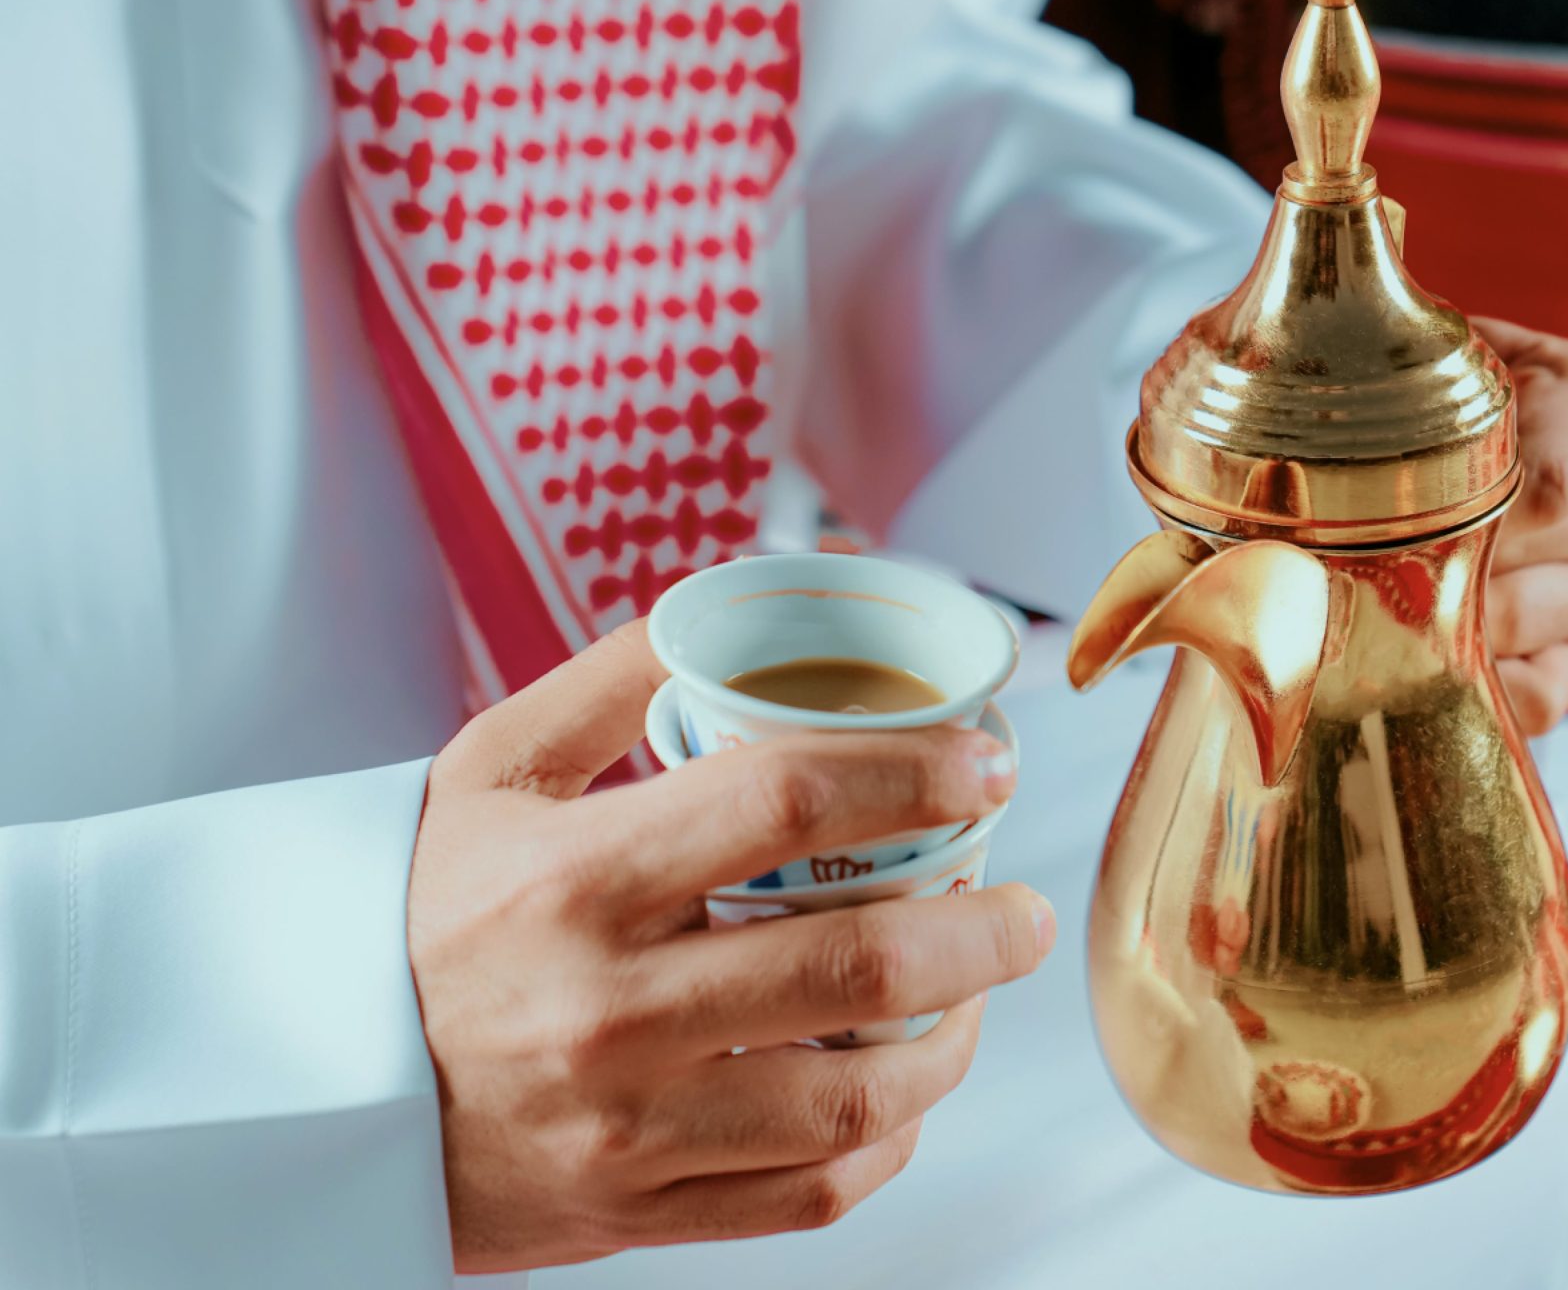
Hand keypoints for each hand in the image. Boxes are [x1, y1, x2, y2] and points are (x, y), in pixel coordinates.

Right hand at [409, 621, 1050, 1271]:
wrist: (306, 1090)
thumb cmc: (411, 911)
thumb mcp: (484, 770)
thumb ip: (615, 678)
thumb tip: (756, 595)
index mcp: (574, 879)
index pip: (788, 801)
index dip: (916, 772)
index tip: (987, 763)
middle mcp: (608, 1008)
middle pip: (858, 962)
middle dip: (984, 928)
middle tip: (1022, 903)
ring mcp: (628, 1125)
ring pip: (858, 1097)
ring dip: (954, 1041)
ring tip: (975, 995)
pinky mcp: (639, 1212)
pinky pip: (815, 1193)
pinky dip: (889, 1140)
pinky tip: (902, 1086)